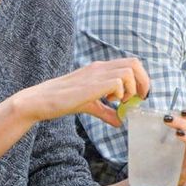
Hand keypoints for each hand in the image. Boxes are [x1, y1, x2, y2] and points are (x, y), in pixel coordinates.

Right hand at [22, 59, 150, 126]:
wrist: (43, 100)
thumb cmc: (63, 101)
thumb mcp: (90, 105)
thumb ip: (106, 112)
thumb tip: (120, 122)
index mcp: (100, 69)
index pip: (130, 63)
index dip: (141, 78)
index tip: (138, 96)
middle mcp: (100, 67)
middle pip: (134, 63)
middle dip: (143, 81)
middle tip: (138, 98)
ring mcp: (96, 73)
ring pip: (129, 70)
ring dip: (130, 88)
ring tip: (119, 101)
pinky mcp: (93, 83)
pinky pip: (118, 82)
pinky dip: (120, 93)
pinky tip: (109, 101)